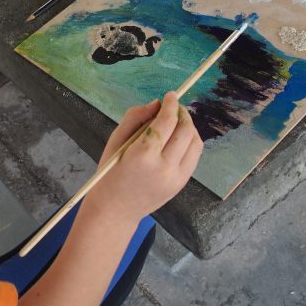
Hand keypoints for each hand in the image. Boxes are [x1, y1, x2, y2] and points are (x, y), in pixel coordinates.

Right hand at [87, 92, 203, 222]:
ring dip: (189, 127)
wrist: (116, 209)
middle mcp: (164, 167)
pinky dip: (190, 142)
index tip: (171, 95)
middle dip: (182, 114)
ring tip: (177, 121)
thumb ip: (135, 117)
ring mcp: (176, 178)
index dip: (171, 105)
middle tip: (174, 107)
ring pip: (195, 143)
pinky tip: (179, 138)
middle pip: (185, 131)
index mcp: (142, 155)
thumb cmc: (110, 172)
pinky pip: (194, 156)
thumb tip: (157, 104)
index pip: (166, 122)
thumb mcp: (115, 140)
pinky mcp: (182, 184)